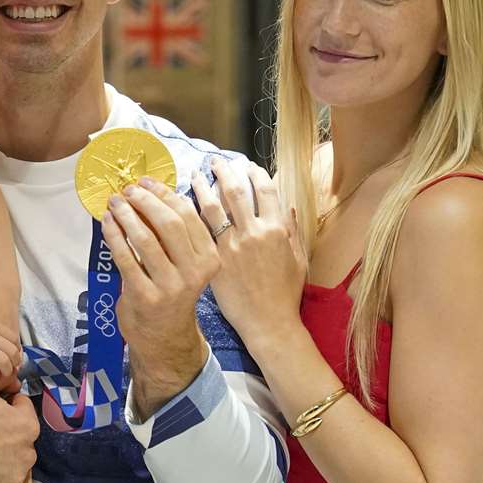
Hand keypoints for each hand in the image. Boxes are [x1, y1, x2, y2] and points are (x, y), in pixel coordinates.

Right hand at [0, 374, 38, 482]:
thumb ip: (1, 378)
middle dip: (10, 431)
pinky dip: (7, 479)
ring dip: (10, 455)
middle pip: (23, 437)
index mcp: (26, 425)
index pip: (24, 409)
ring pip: (20, 461)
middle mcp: (28, 453)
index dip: (8, 405)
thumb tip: (14, 377)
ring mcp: (17, 477)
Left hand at [101, 177, 220, 413]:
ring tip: (114, 203)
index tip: (146, 182)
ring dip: (126, 215)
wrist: (164, 337)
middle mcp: (194, 272)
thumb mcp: (185, 263)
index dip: (164, 194)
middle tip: (127, 190)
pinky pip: (126, 257)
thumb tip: (150, 192)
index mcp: (209, 258)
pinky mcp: (145, 296)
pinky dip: (114, 235)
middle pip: (169, 223)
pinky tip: (107, 223)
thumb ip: (175, 234)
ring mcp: (170, 286)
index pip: (188, 216)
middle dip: (145, 201)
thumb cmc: (172, 292)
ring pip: (146, 239)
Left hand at [191, 160, 306, 344]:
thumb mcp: (298, 259)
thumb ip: (292, 230)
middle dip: (225, 171)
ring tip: (196, 174)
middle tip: (215, 161)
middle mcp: (254, 232)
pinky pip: (199, 229)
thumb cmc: (285, 293)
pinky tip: (185, 203)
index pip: (266, 190)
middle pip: (236, 191)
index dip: (254, 173)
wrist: (268, 322)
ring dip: (203, 186)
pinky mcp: (215, 259)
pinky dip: (192, 212)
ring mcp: (232, 245)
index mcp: (278, 230)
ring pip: (213, 206)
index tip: (246, 165)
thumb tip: (287, 204)